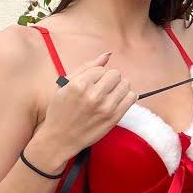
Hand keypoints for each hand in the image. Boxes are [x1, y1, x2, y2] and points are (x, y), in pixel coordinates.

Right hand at [32, 51, 136, 167]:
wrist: (60, 138)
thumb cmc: (60, 110)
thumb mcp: (65, 85)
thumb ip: (86, 67)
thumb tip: (107, 55)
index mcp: (79, 85)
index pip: (101, 69)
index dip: (97, 75)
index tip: (92, 83)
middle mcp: (93, 95)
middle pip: (116, 74)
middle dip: (110, 79)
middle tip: (102, 88)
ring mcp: (105, 107)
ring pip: (126, 84)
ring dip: (120, 87)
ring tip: (110, 94)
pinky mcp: (114, 118)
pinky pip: (132, 98)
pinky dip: (127, 96)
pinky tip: (117, 100)